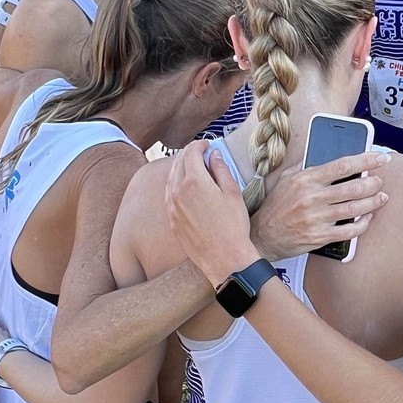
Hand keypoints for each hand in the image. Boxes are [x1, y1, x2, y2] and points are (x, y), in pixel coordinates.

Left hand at [166, 141, 260, 288]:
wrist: (224, 258)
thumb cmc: (233, 226)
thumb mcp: (233, 193)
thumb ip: (221, 169)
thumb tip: (213, 155)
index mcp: (194, 181)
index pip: (190, 152)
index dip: (199, 144)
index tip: (207, 144)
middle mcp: (177, 192)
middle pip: (178, 163)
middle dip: (189, 155)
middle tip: (202, 155)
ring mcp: (171, 207)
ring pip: (171, 178)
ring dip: (182, 169)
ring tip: (196, 170)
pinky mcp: (171, 220)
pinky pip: (170, 195)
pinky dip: (177, 185)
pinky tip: (189, 189)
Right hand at [251, 151, 390, 260]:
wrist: (263, 235)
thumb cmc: (277, 205)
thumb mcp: (287, 178)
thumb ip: (307, 165)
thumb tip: (327, 152)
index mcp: (306, 179)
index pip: (342, 165)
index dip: (365, 161)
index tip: (380, 158)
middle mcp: (312, 197)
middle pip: (353, 187)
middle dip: (373, 183)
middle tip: (380, 181)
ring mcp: (317, 218)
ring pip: (355, 208)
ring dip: (373, 202)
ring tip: (382, 197)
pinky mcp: (320, 236)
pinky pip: (350, 231)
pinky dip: (364, 223)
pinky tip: (368, 217)